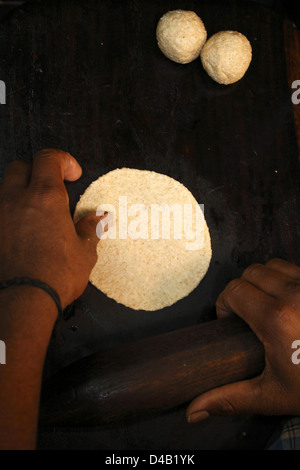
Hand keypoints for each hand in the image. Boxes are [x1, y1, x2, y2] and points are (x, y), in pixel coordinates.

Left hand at [0, 149, 104, 310]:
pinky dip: (8, 214)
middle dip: (36, 172)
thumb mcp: (84, 252)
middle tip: (52, 190)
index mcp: (46, 197)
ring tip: (33, 212)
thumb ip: (90, 228)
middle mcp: (16, 199)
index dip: (63, 160)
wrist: (23, 302)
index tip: (73, 175)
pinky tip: (19, 231)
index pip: (48, 157)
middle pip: (19, 166)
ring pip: (4, 188)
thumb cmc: (57, 275)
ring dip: (19, 192)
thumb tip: (101, 217)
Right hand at [187, 258, 299, 421]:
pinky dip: (285, 279)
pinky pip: (295, 269)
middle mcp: (295, 295)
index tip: (228, 319)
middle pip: (251, 273)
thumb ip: (230, 398)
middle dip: (241, 291)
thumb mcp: (272, 395)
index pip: (234, 290)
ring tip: (265, 303)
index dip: (224, 304)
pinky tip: (288, 301)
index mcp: (276, 318)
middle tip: (245, 313)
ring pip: (273, 265)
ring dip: (263, 280)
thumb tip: (196, 410)